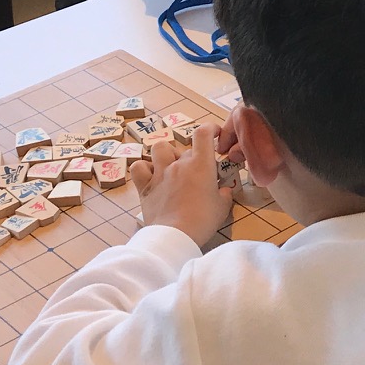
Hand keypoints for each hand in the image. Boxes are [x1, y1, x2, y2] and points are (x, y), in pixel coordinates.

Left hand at [130, 123, 232, 246]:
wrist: (175, 235)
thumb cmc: (202, 220)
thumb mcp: (223, 207)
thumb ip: (224, 193)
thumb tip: (223, 190)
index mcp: (200, 164)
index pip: (204, 133)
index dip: (210, 129)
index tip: (215, 135)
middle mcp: (178, 164)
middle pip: (187, 149)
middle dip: (194, 158)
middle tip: (199, 175)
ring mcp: (159, 173)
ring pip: (160, 148)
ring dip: (167, 153)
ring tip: (172, 166)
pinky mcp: (145, 187)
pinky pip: (139, 167)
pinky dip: (144, 168)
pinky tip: (152, 176)